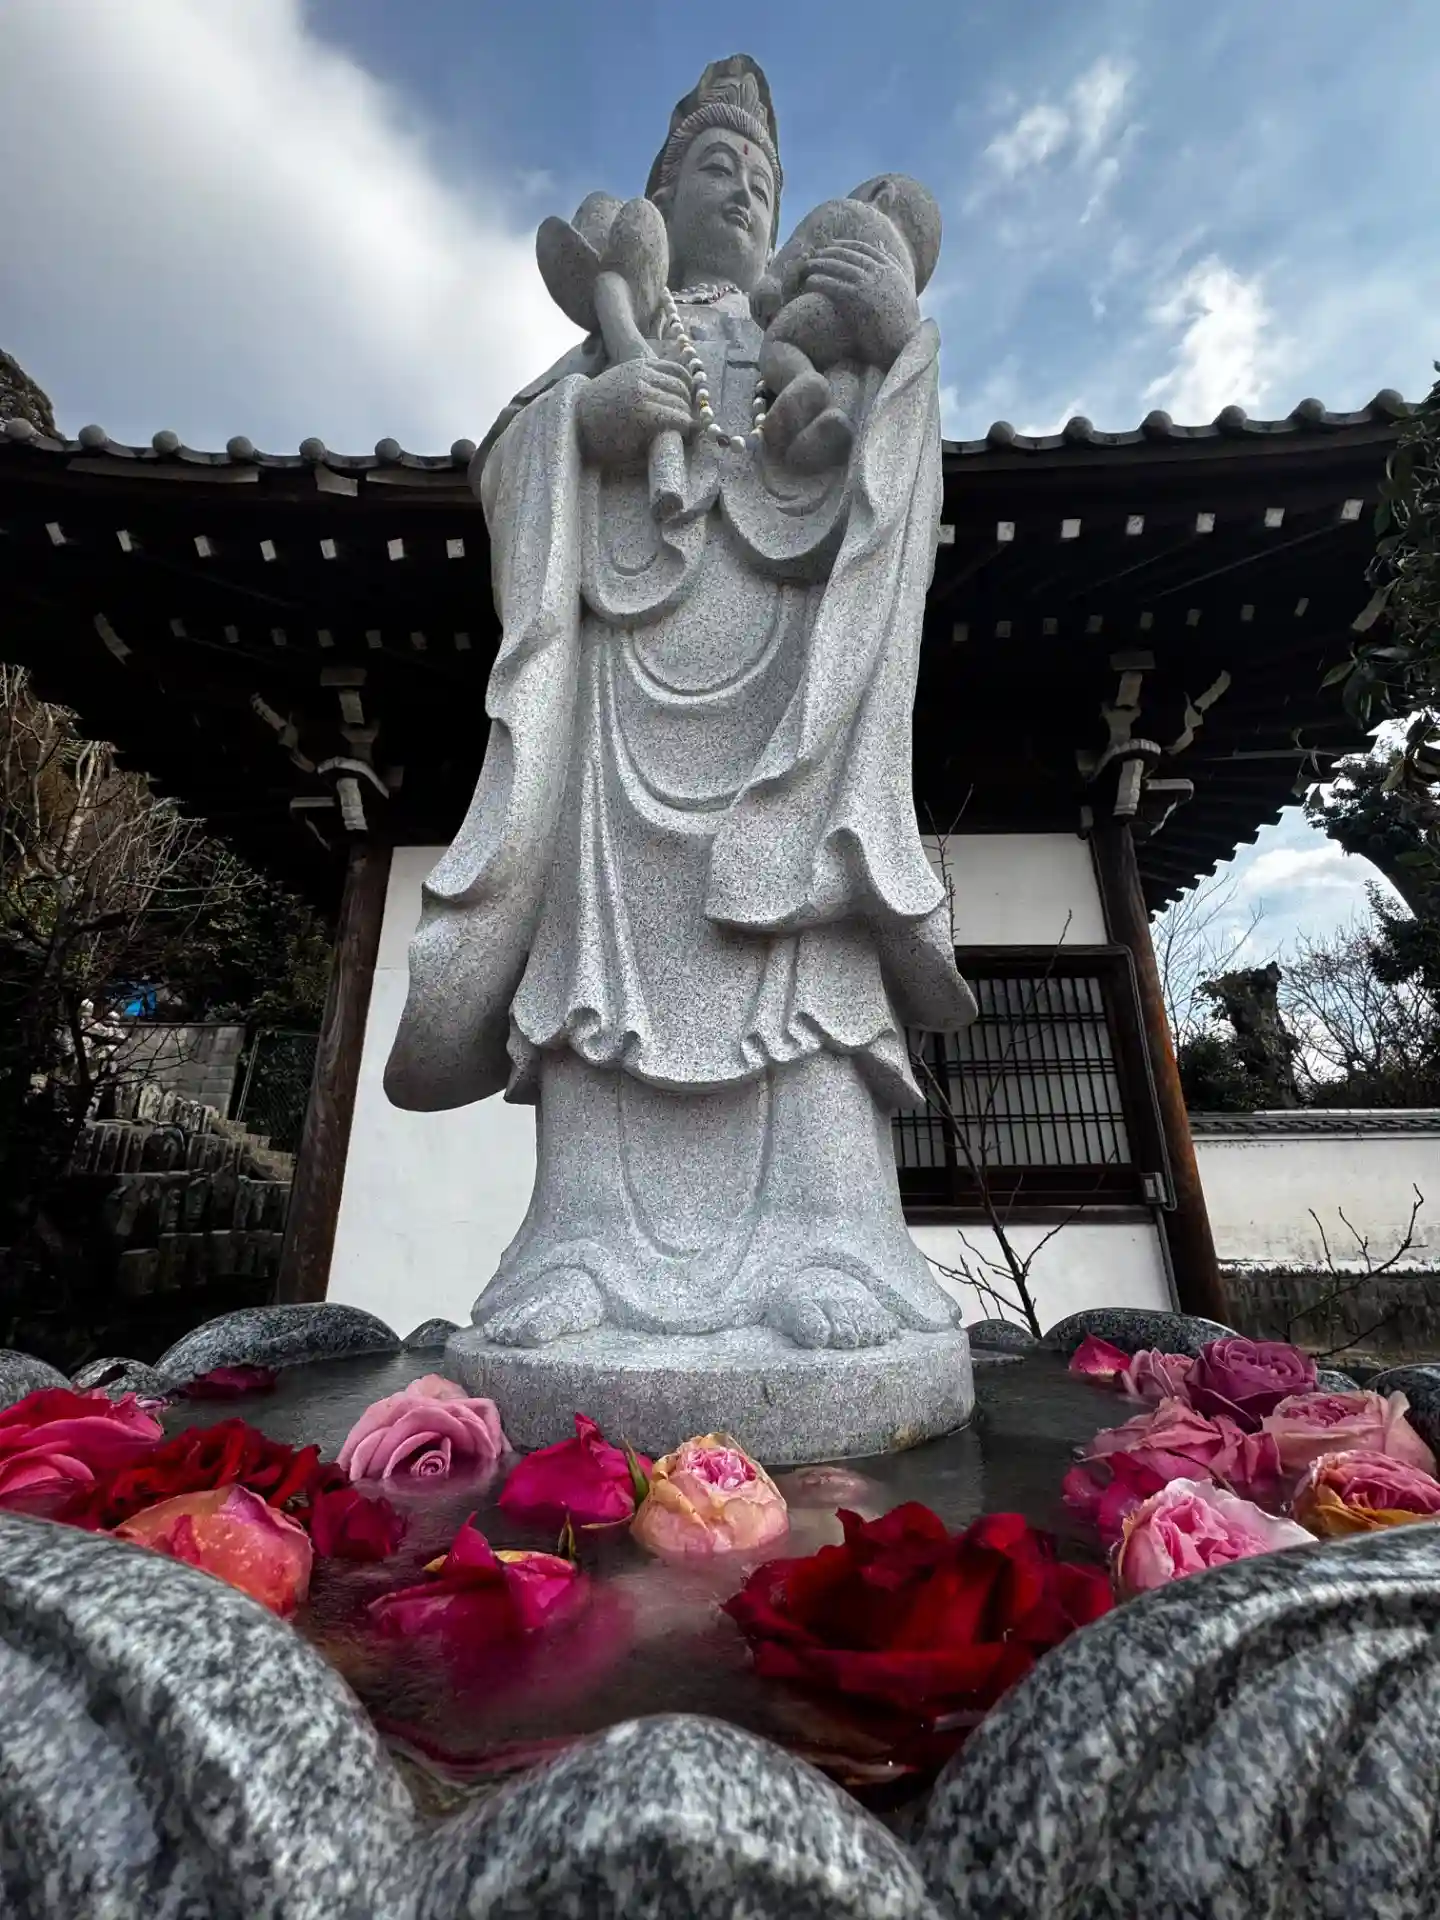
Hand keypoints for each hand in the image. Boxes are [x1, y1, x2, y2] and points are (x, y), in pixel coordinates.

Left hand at [576, 357, 693, 468]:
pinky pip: (670, 366)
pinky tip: (685, 388)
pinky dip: (682, 376)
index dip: (690, 429)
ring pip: (678, 382)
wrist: (580, 411)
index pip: (678, 419)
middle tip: (691, 423)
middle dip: (689, 413)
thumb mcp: (628, 450)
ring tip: (688, 407)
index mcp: (640, 414)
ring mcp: (640, 373)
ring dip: (687, 396)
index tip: (694, 434)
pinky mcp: (639, 364)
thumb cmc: (604, 439)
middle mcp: (642, 390)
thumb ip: (655, 444)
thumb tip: (681, 438)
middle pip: (680, 401)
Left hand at [801, 240, 920, 369]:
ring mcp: (869, 284)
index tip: (830, 247)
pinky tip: (809, 283)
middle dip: (827, 253)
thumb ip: (893, 274)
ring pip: (837, 266)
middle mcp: (880, 272)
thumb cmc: (902, 328)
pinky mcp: (858, 299)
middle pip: (847, 254)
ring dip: (819, 264)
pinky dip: (818, 281)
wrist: (904, 346)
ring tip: (805, 267)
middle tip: (812, 257)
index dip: (843, 245)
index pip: (863, 248)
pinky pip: (832, 284)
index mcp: (891, 270)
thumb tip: (883, 255)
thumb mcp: (902, 294)